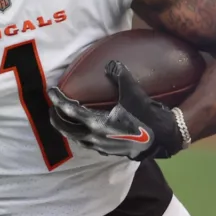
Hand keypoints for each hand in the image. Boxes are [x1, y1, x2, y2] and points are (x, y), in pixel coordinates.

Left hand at [46, 60, 187, 160]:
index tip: (50, 91)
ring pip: (76, 138)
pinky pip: (88, 144)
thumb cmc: (148, 115)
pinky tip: (83, 130)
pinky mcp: (109, 151)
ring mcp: (102, 147)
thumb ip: (120, 76)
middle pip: (66, 128)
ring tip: (62, 119)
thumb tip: (111, 63)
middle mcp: (95, 137)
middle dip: (56, 117)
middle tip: (51, 107)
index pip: (69, 110)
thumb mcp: (134, 93)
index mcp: (97, 123)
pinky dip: (79, 135)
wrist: (165, 138)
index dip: (58, 99)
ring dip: (66, 128)